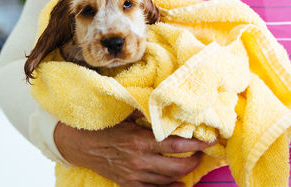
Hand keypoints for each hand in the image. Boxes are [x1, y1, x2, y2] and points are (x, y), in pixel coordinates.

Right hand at [54, 115, 214, 186]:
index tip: (209, 141)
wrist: (80, 145)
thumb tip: (168, 111)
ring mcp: (134, 176)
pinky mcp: (128, 184)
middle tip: (202, 153)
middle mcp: (139, 161)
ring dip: (184, 174)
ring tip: (192, 164)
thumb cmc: (104, 128)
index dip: (196, 144)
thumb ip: (147, 115)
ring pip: (168, 180)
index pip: (175, 144)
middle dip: (195, 160)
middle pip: (177, 167)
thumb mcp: (125, 117)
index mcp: (139, 141)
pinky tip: (179, 184)